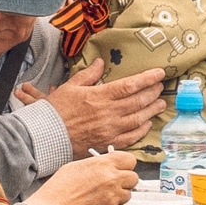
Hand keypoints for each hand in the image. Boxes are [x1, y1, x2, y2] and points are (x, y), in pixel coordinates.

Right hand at [24, 150, 138, 204]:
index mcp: (103, 165)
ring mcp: (113, 198)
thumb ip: (97, 165)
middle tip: (111, 185)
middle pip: (133, 178)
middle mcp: (112, 180)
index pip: (130, 160)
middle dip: (124, 181)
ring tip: (97, 198)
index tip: (121, 169)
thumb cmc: (58, 190)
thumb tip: (108, 165)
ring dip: (116, 196)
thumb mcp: (75, 167)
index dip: (125, 165)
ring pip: (127, 195)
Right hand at [30, 63, 164, 153]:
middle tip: (160, 87)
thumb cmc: (54, 111)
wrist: (45, 136)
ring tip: (160, 103)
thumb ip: (88, 75)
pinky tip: (147, 123)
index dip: (148, 78)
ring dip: (152, 109)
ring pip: (139, 118)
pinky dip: (142, 129)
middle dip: (153, 92)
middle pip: (139, 100)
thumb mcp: (69, 87)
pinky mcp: (108, 142)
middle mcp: (108, 113)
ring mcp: (110, 129)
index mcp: (99, 96)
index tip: (159, 73)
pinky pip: (132, 136)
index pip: (130, 85)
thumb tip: (100, 63)